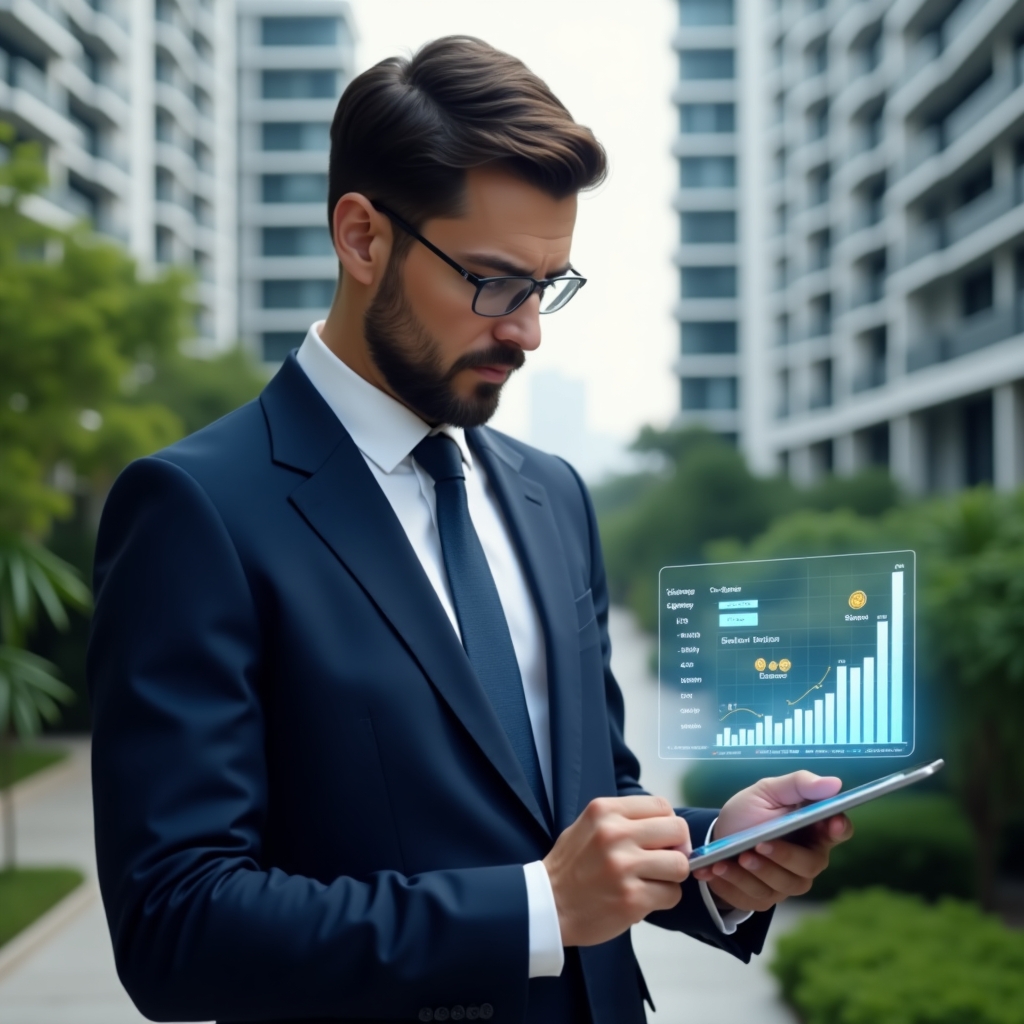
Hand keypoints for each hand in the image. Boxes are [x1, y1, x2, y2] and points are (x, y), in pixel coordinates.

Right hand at [543, 796, 690, 946]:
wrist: (547, 905)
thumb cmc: (571, 865)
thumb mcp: (589, 825)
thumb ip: (625, 820)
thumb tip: (667, 826)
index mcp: (605, 811)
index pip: (662, 805)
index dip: (668, 824)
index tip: (662, 839)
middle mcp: (615, 834)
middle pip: (677, 830)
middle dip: (676, 847)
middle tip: (663, 861)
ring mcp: (624, 867)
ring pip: (680, 864)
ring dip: (672, 876)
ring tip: (652, 881)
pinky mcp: (631, 899)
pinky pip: (672, 895)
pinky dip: (663, 898)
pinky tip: (643, 898)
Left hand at [691, 772, 852, 913]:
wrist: (717, 837)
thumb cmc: (749, 813)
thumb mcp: (766, 791)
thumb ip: (798, 785)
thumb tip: (834, 783)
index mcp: (812, 830)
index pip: (839, 831)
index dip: (839, 828)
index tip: (832, 821)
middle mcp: (806, 860)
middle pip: (810, 865)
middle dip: (785, 856)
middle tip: (760, 845)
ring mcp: (786, 883)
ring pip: (783, 885)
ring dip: (758, 872)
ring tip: (737, 857)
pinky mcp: (763, 899)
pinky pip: (754, 897)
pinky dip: (733, 882)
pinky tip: (716, 869)